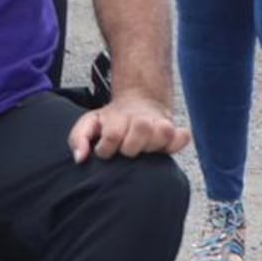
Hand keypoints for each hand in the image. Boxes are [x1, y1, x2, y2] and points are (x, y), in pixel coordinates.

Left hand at [68, 94, 190, 162]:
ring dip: (153, 144)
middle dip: (132, 146)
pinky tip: (164, 149)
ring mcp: (159, 124)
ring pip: (164, 131)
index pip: (113, 135)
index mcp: (117, 118)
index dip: (106, 148)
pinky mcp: (174, 132)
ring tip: (144, 150)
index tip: (104, 152)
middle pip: (142, 128)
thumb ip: (78, 139)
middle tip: (127, 151)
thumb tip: (81, 158)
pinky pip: (183, 137)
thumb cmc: (110, 122)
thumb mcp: (89, 125)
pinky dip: (177, 143)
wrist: (138, 102)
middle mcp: (140, 119)